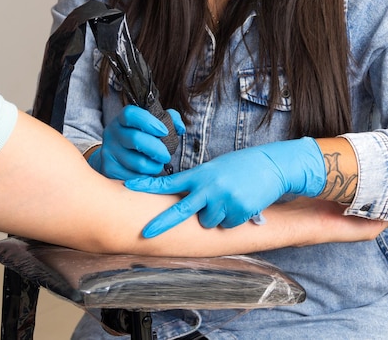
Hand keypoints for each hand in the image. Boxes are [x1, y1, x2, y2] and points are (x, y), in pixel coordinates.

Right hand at [88, 105, 184, 178]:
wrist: (115, 156)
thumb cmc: (140, 138)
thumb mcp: (151, 125)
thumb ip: (169, 120)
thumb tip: (180, 128)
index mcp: (122, 119)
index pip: (131, 114)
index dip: (149, 122)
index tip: (164, 131)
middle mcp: (112, 133)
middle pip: (136, 139)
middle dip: (157, 149)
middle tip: (166, 155)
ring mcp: (109, 152)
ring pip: (138, 163)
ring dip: (154, 166)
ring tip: (158, 165)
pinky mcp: (110, 170)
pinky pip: (134, 177)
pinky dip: (146, 177)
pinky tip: (148, 174)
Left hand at [125, 138, 325, 236]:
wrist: (271, 165)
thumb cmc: (241, 166)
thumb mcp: (215, 169)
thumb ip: (199, 183)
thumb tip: (187, 201)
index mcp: (200, 174)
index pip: (169, 181)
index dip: (148, 185)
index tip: (128, 186)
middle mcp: (209, 188)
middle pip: (181, 210)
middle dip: (162, 223)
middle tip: (145, 233)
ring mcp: (223, 201)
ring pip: (207, 222)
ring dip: (214, 216)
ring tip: (227, 198)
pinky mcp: (238, 212)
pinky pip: (226, 225)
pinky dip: (231, 218)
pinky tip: (240, 203)